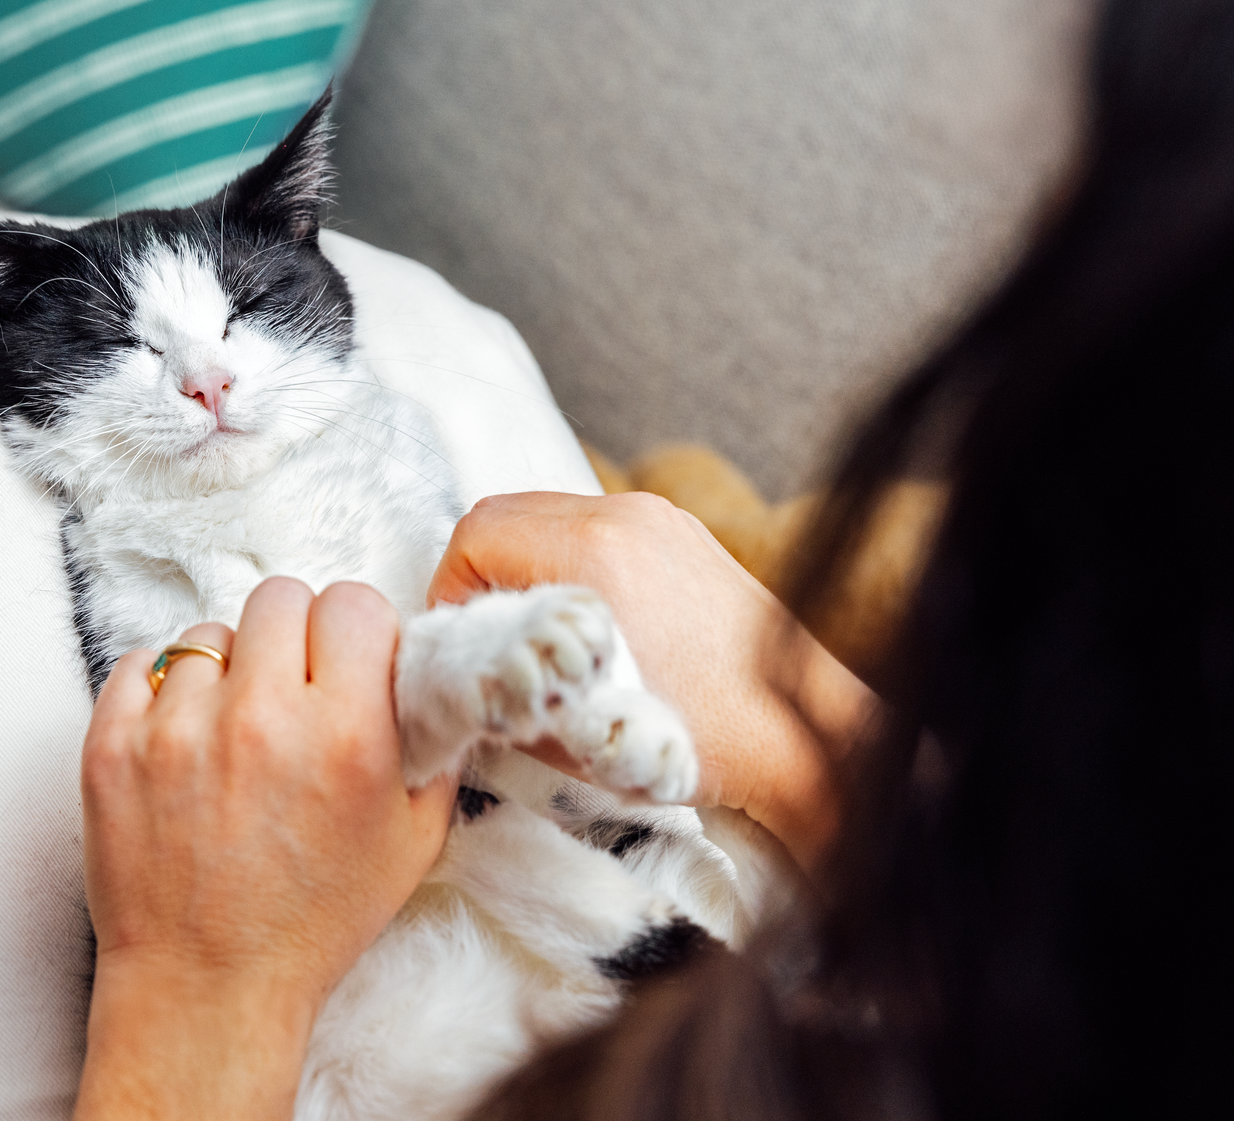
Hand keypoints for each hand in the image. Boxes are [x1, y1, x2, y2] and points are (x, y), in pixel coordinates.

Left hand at [76, 578, 457, 1120]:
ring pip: (208, 634)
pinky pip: (139, 664)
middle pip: (280, 598)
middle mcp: (259, 719)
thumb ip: (429, 745)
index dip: (357, 629)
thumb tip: (426, 674)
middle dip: (295, 636)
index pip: (353, 604)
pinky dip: (161, 691)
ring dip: (227, 670)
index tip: (349, 659)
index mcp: (343, 735)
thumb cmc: (311, 923)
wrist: (207, 988)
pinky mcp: (112, 745)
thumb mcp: (412, 841)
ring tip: (232, 729)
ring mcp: (176, 729)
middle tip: (293, 685)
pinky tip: (183, 737)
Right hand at [430, 492, 876, 869]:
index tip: (461, 641)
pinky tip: (590, 620)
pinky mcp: (681, 532)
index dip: (449, 590)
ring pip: (548, 512)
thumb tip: (463, 669)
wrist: (803, 735)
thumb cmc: (698, 739)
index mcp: (595, 552)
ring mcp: (659, 518)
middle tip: (489, 636)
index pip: (475, 535)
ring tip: (540, 631)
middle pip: (504, 512)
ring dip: (523, 561)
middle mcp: (626, 517)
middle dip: (479, 571)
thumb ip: (503, 684)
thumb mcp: (574, 730)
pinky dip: (567, 558)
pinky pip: (593, 523)